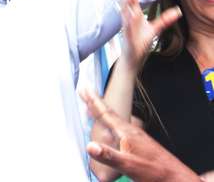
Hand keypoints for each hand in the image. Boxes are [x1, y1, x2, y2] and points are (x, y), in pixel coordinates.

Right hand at [81, 88, 200, 181]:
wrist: (176, 177)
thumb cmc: (155, 172)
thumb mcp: (129, 165)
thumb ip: (109, 155)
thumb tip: (90, 146)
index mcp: (126, 134)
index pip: (105, 114)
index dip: (93, 102)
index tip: (84, 89)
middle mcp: (131, 131)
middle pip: (109, 114)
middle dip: (96, 103)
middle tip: (86, 92)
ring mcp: (137, 137)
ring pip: (116, 120)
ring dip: (104, 112)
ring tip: (96, 107)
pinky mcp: (141, 143)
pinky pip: (121, 128)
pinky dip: (112, 123)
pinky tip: (113, 129)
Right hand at [119, 0, 181, 71]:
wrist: (133, 57)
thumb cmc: (141, 41)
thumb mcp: (155, 29)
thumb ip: (165, 19)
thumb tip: (177, 11)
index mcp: (135, 16)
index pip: (133, 0)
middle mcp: (129, 19)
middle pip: (128, 4)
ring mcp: (127, 28)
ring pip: (125, 14)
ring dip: (126, 5)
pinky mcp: (128, 37)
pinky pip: (128, 28)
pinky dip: (129, 22)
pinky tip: (131, 16)